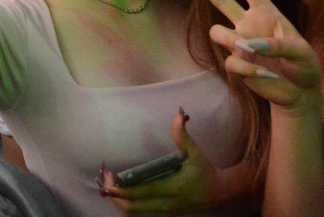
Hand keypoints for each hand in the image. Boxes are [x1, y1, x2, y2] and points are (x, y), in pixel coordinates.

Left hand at [98, 109, 228, 213]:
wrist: (218, 193)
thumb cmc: (205, 172)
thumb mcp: (196, 152)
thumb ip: (183, 136)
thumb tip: (177, 116)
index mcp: (173, 187)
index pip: (142, 192)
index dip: (123, 189)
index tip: (110, 181)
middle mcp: (167, 203)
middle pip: (133, 208)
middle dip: (115, 197)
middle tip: (105, 182)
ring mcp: (164, 212)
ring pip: (134, 215)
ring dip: (119, 204)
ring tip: (110, 189)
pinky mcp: (164, 215)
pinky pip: (140, 216)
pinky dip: (127, 209)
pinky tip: (121, 197)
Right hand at [179, 0, 321, 114]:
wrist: (299, 92)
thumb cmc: (304, 65)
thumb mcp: (301, 51)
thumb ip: (277, 45)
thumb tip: (248, 46)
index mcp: (266, 12)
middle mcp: (249, 23)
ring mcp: (240, 43)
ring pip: (217, 32)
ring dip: (231, 40)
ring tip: (251, 52)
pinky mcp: (237, 64)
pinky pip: (231, 61)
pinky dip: (248, 69)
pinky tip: (265, 74)